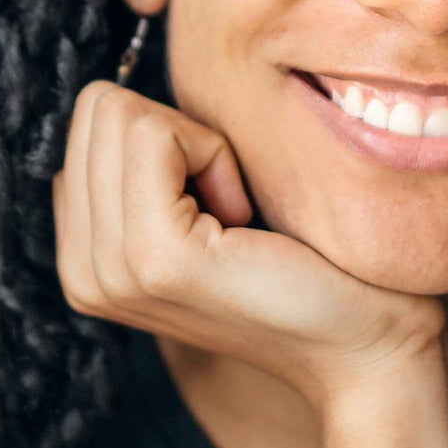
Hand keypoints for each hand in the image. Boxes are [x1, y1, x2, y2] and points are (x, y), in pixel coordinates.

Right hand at [54, 80, 443, 411]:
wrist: (365, 348)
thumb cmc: (308, 268)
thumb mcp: (204, 211)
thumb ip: (147, 169)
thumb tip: (126, 98)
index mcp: (85, 257)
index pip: (87, 124)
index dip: (168, 138)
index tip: (219, 203)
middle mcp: (82, 271)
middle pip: (97, 110)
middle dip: (176, 134)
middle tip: (231, 207)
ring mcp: (112, 268)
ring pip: (120, 115)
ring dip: (198, 144)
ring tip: (236, 217)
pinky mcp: (155, 256)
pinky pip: (156, 134)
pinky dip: (213, 153)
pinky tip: (245, 218)